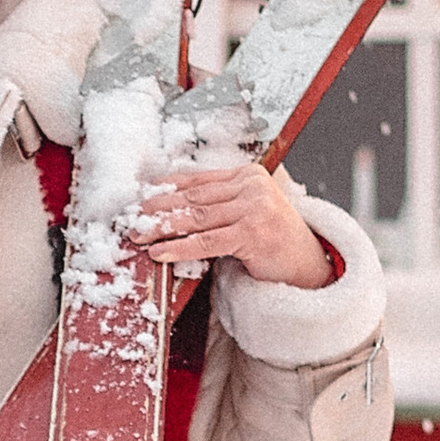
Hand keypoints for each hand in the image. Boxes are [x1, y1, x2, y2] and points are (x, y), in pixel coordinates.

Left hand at [124, 157, 333, 287]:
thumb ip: (217, 204)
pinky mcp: (254, 233)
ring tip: (138, 235)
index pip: (197, 181)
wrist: (308, 266)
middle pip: (193, 198)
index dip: (165, 189)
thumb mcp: (245, 213)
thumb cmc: (272, 242)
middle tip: (131, 218)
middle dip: (158, 209)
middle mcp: (252, 185)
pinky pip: (207, 242)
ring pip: (196, 218)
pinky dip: (179, 247)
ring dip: (162, 228)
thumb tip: (169, 206)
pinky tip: (159, 252)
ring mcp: (255, 208)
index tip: (140, 197)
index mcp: (248, 174)